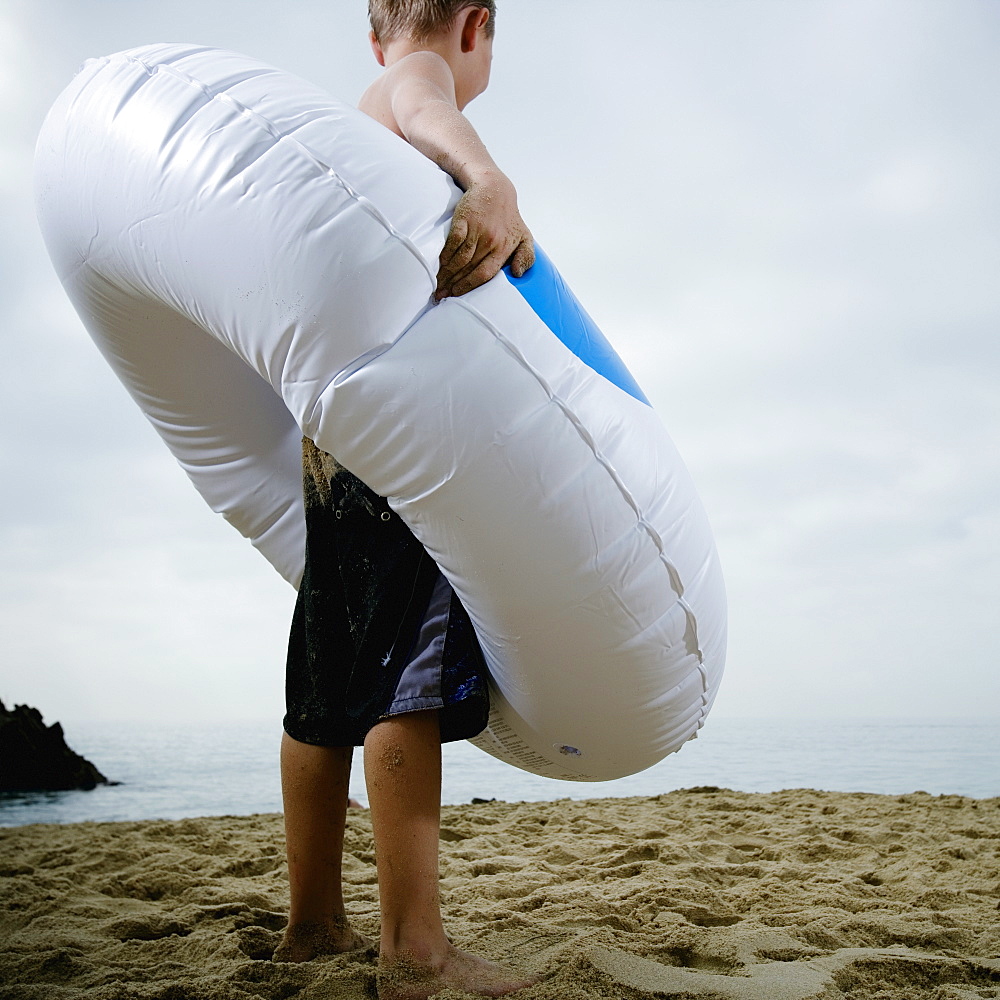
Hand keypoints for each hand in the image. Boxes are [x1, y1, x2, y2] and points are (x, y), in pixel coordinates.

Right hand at [435, 177, 533, 299]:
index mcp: (504, 248)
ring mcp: (477, 230)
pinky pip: (452, 243)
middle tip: (441, 295)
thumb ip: (526, 257)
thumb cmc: (508, 217)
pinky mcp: (464, 220)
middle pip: (469, 269)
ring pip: (459, 259)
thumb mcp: (524, 237)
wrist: (494, 188)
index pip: (485, 274)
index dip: (469, 287)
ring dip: (445, 273)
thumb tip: (518, 274)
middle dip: (453, 284)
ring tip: (436, 284)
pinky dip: (444, 255)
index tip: (457, 295)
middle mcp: (491, 241)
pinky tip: (438, 265)